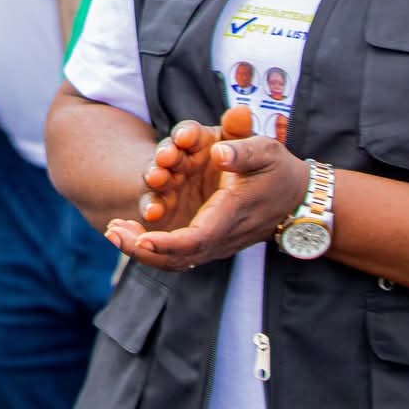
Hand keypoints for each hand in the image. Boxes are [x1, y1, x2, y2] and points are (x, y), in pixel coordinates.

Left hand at [109, 118, 309, 271]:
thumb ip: (243, 151)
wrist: (297, 198)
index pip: (197, 238)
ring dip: (140, 247)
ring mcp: (213, 239)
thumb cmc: (278, 170)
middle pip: (178, 256)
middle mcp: (219, 233)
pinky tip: (127, 231)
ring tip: (111, 230)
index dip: (168, 243)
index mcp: (231, 213)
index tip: (141, 238)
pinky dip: (150, 244)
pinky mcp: (207, 236)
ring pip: (174, 258)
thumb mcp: (266, 152)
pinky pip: (177, 251)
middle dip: (141, 248)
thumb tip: (219, 152)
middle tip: (111, 232)